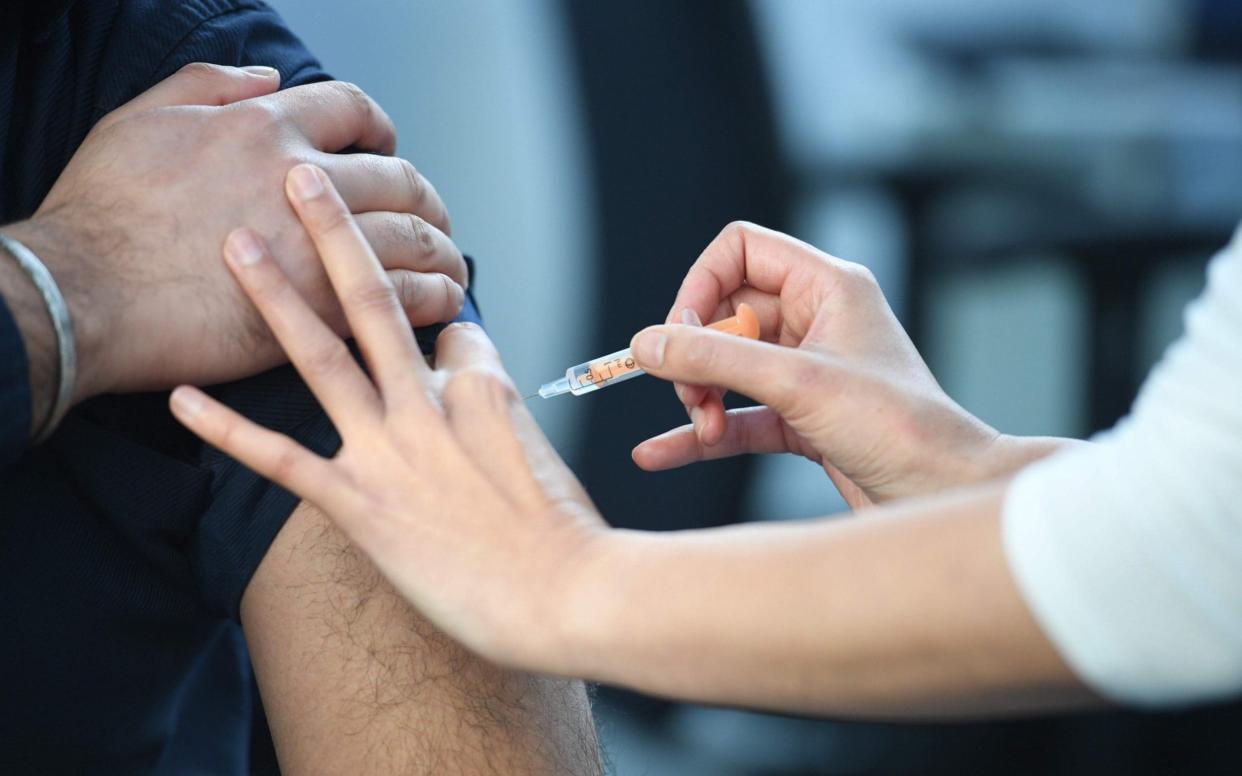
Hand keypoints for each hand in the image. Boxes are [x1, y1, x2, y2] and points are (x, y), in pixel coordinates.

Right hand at [1, 62, 464, 415]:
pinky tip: (442, 302)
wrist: (85, 294)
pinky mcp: (323, 307)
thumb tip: (268, 76)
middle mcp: (303, 181)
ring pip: (415, 238)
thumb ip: (208, 85)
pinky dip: (436, 297)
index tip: (386, 148)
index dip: (379, 127)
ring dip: (442, 250)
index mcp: (264, 128)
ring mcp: (318, 246)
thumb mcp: (141, 120)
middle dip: (426, 197)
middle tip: (432, 216)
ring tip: (450, 263)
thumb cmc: (102, 213)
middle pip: (401, 180)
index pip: (352, 109)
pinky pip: (407, 296)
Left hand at [169, 165, 604, 668]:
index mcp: (483, 387)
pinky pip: (281, 457)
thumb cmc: (564, 532)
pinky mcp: (359, 503)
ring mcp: (391, 449)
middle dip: (335, 229)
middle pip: (377, 299)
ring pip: (323, 355)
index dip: (431, 319)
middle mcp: (430, 403)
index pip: (447, 330)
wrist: (566, 592)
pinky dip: (227, 428)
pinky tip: (185, 399)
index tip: (423, 323)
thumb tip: (471, 380)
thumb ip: (499, 411)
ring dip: (276, 294)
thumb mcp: (544, 452)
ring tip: (236, 243)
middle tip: (301, 177)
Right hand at [630, 222, 1056, 507]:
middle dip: (697, 353)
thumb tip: (647, 344)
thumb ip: (715, 358)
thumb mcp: (797, 383)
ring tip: (699, 423)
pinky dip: (701, 434)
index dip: (700, 285)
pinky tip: (661, 453)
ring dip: (699, 395)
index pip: (741, 251)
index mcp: (827, 287)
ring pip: (727, 367)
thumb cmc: (900, 428)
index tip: (680, 333)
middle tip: (690, 389)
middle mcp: (815, 321)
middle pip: (724, 314)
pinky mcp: (801, 419)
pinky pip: (736, 416)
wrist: (944, 494)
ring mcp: (807, 372)